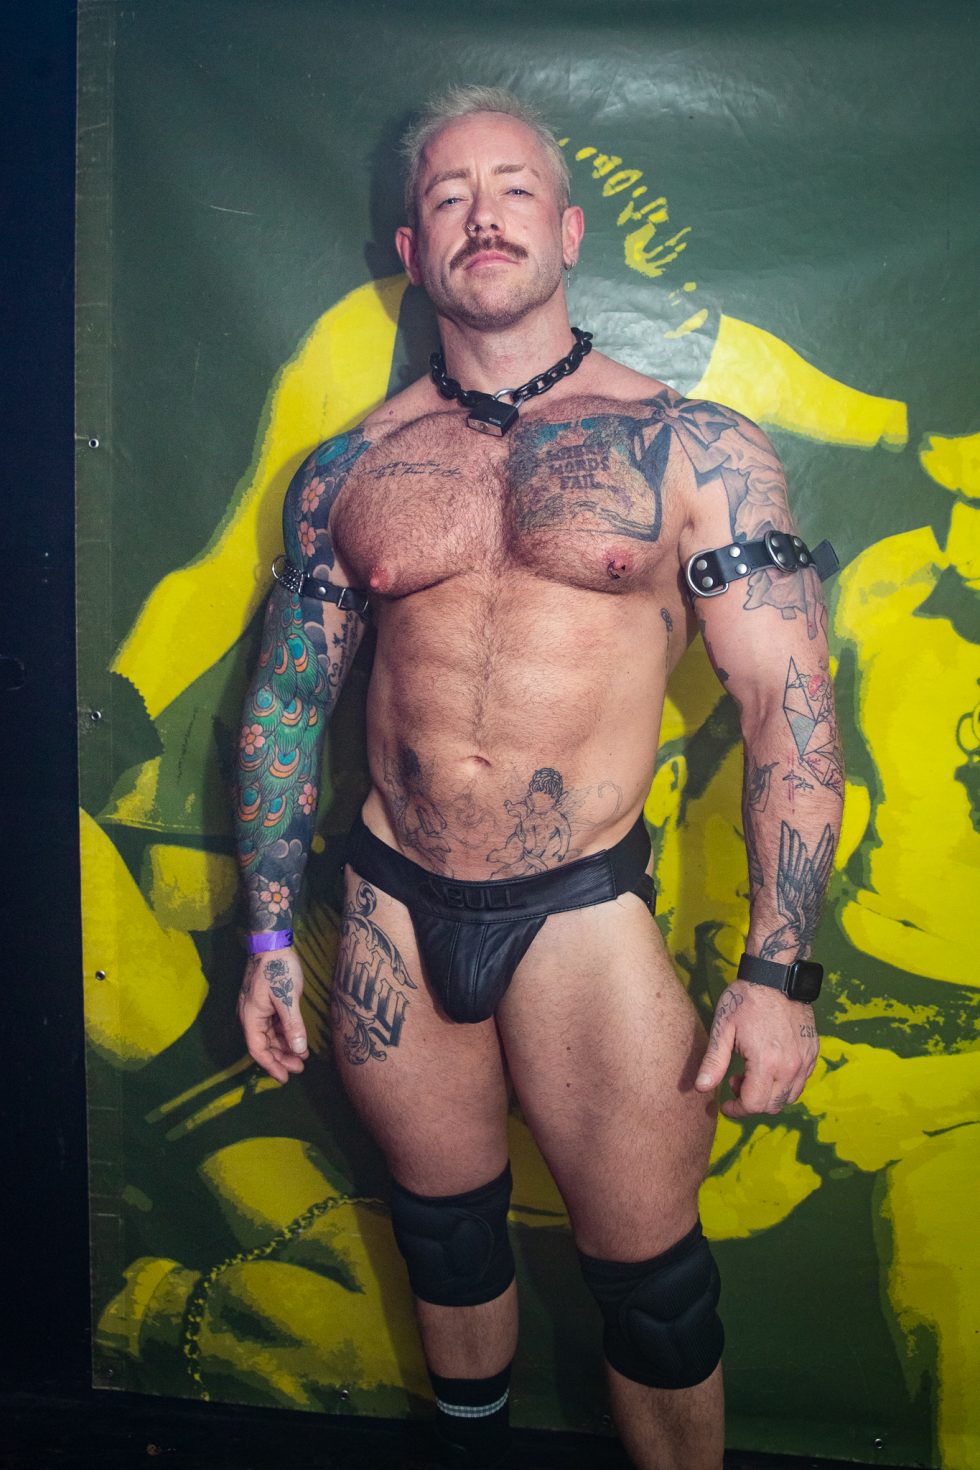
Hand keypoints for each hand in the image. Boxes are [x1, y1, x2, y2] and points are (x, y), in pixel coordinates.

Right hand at [237, 948, 309, 1082]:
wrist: (271, 941)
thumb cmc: (278, 968)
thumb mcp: (287, 998)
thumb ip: (293, 1025)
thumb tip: (298, 1051)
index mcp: (251, 1016)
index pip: (258, 1049)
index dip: (271, 1065)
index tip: (285, 1078)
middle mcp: (250, 1015)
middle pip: (264, 1044)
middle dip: (280, 1058)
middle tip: (299, 1068)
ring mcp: (257, 1008)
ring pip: (269, 1035)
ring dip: (284, 1046)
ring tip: (302, 1056)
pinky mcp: (265, 1002)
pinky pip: (273, 1024)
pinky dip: (285, 1033)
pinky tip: (298, 1039)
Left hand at [694, 980, 818, 1117]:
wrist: (776, 975)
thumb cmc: (746, 999)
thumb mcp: (723, 1028)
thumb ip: (714, 1062)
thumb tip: (701, 1088)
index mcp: (767, 1062)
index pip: (754, 1105)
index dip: (736, 1110)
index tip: (725, 1104)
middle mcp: (791, 1066)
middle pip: (772, 1106)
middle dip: (751, 1103)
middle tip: (735, 1082)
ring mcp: (805, 1060)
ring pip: (789, 1097)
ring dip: (768, 1094)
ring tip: (751, 1073)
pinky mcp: (813, 1053)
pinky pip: (800, 1081)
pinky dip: (784, 1083)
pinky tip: (769, 1065)